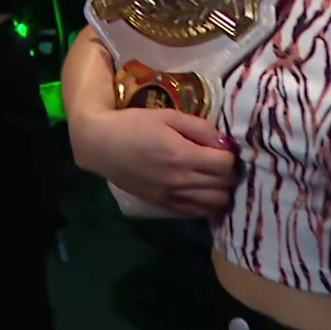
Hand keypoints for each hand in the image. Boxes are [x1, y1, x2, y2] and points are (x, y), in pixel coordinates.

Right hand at [72, 105, 239, 216]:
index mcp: (183, 156)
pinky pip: (197, 213)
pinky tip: (201, 191)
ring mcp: (172, 196)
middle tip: (220, 161)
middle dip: (228, 173)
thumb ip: (199, 128)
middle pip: (225, 186)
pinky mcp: (164, 205)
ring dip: (220, 191)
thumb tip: (224, 142)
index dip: (230, 154)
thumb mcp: (167, 116)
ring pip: (215, 204)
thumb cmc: (133, 124)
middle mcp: (181, 181)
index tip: (222, 146)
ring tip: (212, 177)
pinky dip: (206, 204)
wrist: (100, 145)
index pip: (226, 165)